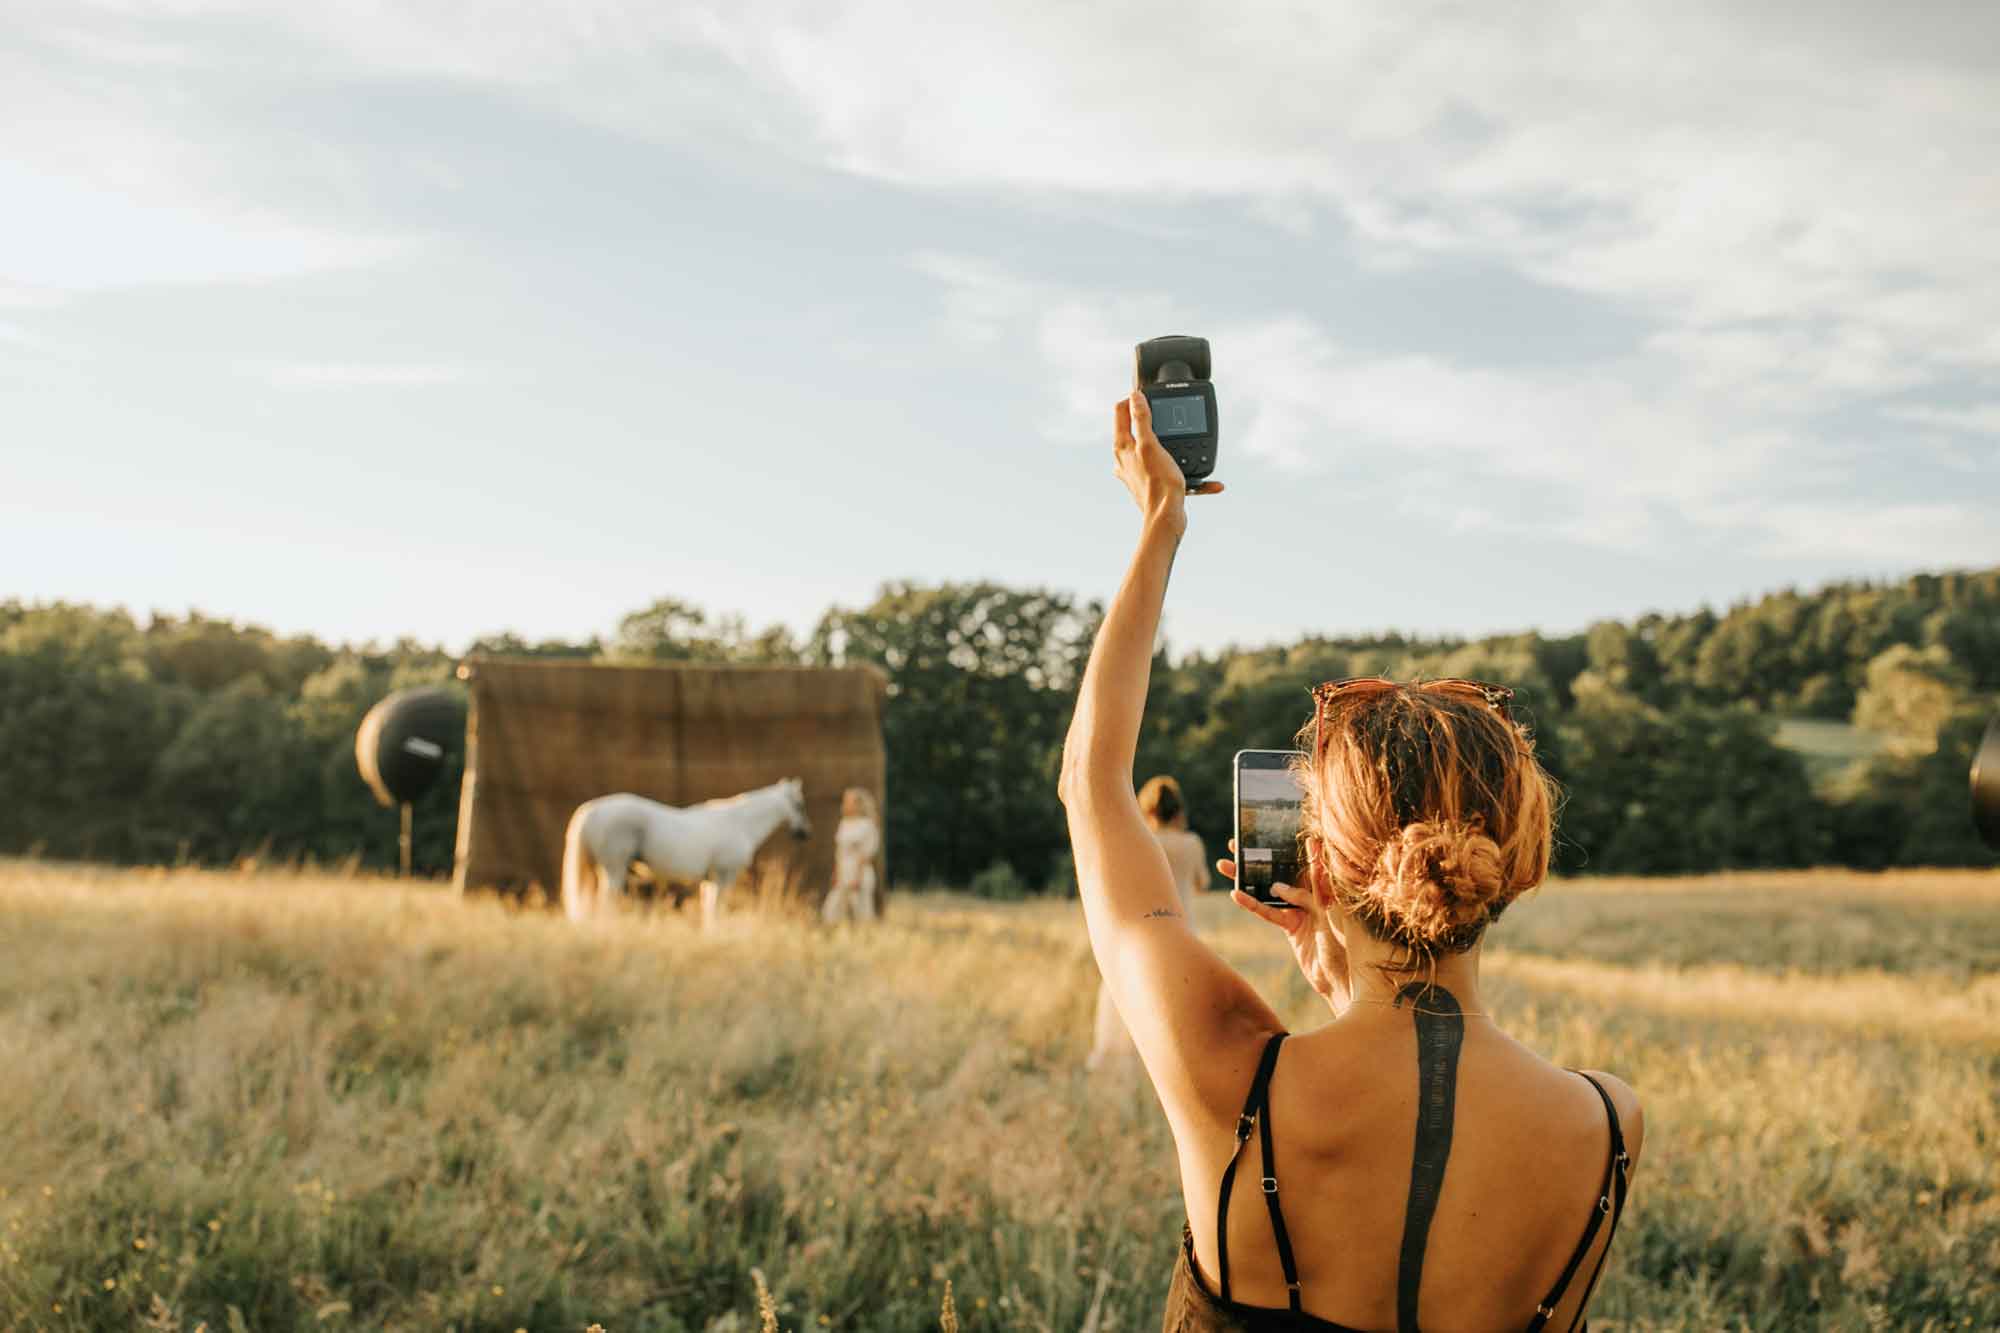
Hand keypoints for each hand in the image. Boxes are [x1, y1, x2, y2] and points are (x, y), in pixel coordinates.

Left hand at [1114, 390, 1221, 528]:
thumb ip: (1141, 420)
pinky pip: (1164, 468)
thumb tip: (1135, 397)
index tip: (1150, 396)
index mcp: (1121, 446)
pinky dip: (1180, 467)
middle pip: (1133, 427)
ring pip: (1149, 447)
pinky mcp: (1148, 482)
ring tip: (1181, 439)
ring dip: (1167, 441)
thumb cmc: (1158, 482)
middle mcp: (1124, 458)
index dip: (1134, 398)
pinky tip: (1201, 475)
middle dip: (1150, 418)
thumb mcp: (1150, 444)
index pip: (1120, 411)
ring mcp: (1135, 471)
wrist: (1166, 516)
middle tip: (1167, 414)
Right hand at [1218, 839, 1350, 1011]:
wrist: (1339, 982)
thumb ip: (1310, 901)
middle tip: (1243, 843)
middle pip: (1286, 872)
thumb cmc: (1344, 952)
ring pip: (1270, 889)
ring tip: (1227, 863)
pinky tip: (1235, 894)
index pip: (1315, 867)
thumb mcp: (1331, 922)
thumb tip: (1278, 887)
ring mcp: (1300, 911)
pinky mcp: (1290, 927)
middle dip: (1265, 857)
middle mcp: (1314, 898)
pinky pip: (1267, 912)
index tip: (1302, 835)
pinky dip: (1251, 904)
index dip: (1308, 852)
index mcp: (1330, 894)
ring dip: (1249, 878)